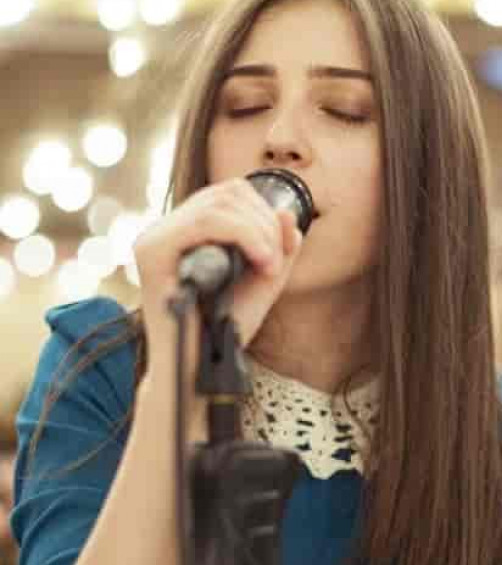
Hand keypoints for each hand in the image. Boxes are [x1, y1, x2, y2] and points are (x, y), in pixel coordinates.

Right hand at [135, 178, 303, 375]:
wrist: (199, 371)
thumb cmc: (225, 331)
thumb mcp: (261, 283)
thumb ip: (278, 249)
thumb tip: (286, 213)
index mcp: (188, 234)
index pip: (229, 194)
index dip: (263, 212)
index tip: (279, 252)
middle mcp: (166, 230)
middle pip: (225, 193)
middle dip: (264, 224)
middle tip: (275, 264)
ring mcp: (154, 239)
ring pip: (216, 205)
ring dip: (258, 232)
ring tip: (269, 267)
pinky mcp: (151, 253)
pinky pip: (202, 223)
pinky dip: (243, 236)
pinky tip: (261, 264)